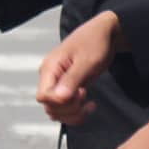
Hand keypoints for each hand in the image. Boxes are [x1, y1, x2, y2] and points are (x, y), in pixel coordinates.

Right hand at [36, 11, 123, 125]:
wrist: (104, 35)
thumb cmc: (95, 41)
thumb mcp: (86, 61)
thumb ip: (72, 79)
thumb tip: (60, 97)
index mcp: (50, 67)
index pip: (43, 96)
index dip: (60, 101)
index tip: (80, 92)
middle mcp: (50, 77)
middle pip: (50, 106)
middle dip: (69, 109)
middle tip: (85, 95)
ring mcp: (58, 84)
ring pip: (56, 111)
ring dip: (74, 114)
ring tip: (89, 104)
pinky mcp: (68, 89)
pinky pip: (66, 109)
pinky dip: (77, 113)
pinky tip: (89, 105)